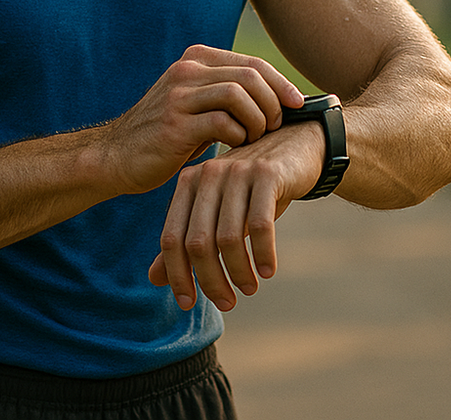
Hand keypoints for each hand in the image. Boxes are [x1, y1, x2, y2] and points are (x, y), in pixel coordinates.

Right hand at [99, 45, 304, 195]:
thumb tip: (279, 97)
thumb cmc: (166, 135)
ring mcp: (179, 96)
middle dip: (273, 103)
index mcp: (196, 59)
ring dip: (257, 119)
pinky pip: (222, 123)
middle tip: (275, 126)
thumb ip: (227, 93)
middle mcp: (187, 71)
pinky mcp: (174, 124)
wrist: (116, 156)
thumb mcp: (195, 103)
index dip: (281, 84)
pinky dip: (237, 135)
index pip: (252, 64)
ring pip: (239, 95)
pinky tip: (235, 146)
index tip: (297, 105)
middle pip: (250, 76)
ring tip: (256, 137)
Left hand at [147, 117, 325, 311]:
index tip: (188, 303)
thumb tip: (153, 279)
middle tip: (227, 303)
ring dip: (239, 272)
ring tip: (249, 289)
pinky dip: (263, 254)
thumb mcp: (218, 212)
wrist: (297, 146)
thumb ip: (186, 241)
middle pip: (198, 242)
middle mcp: (208, 174)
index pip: (172, 238)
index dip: (177, 275)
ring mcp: (238, 172)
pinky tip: (268, 271)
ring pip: (229, 237)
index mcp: (189, 183)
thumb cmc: (253, 188)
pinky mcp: (268, 174)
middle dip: (211, 280)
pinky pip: (260, 225)